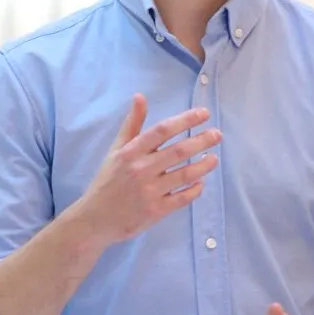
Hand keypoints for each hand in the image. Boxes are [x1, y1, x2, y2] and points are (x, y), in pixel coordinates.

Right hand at [73, 96, 221, 248]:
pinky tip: (201, 182)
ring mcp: (150, 191)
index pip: (162, 131)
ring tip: (214, 158)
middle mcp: (141, 169)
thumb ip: (132, 124)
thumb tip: (140, 96)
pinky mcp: (156, 211)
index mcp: (131, 152)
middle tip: (217, 135)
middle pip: (178, 151)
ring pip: (184, 175)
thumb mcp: (116, 150)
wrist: (96, 218)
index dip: (185, 120)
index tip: (203, 113)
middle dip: (201, 141)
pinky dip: (195, 190)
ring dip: (203, 165)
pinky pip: (182, 198)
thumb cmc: (108, 180)